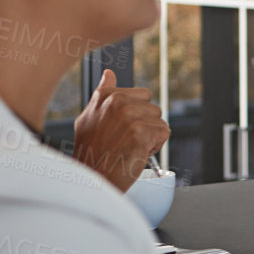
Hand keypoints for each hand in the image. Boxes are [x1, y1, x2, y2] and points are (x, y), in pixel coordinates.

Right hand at [73, 69, 168, 191]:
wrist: (93, 180)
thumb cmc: (92, 153)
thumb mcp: (89, 118)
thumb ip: (102, 95)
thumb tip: (109, 73)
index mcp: (105, 96)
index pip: (141, 95)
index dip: (137, 114)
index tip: (121, 129)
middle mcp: (116, 102)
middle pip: (153, 107)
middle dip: (146, 124)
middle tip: (126, 140)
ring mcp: (129, 116)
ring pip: (159, 120)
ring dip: (151, 136)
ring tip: (130, 147)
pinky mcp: (140, 132)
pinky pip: (164, 132)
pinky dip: (155, 146)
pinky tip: (137, 153)